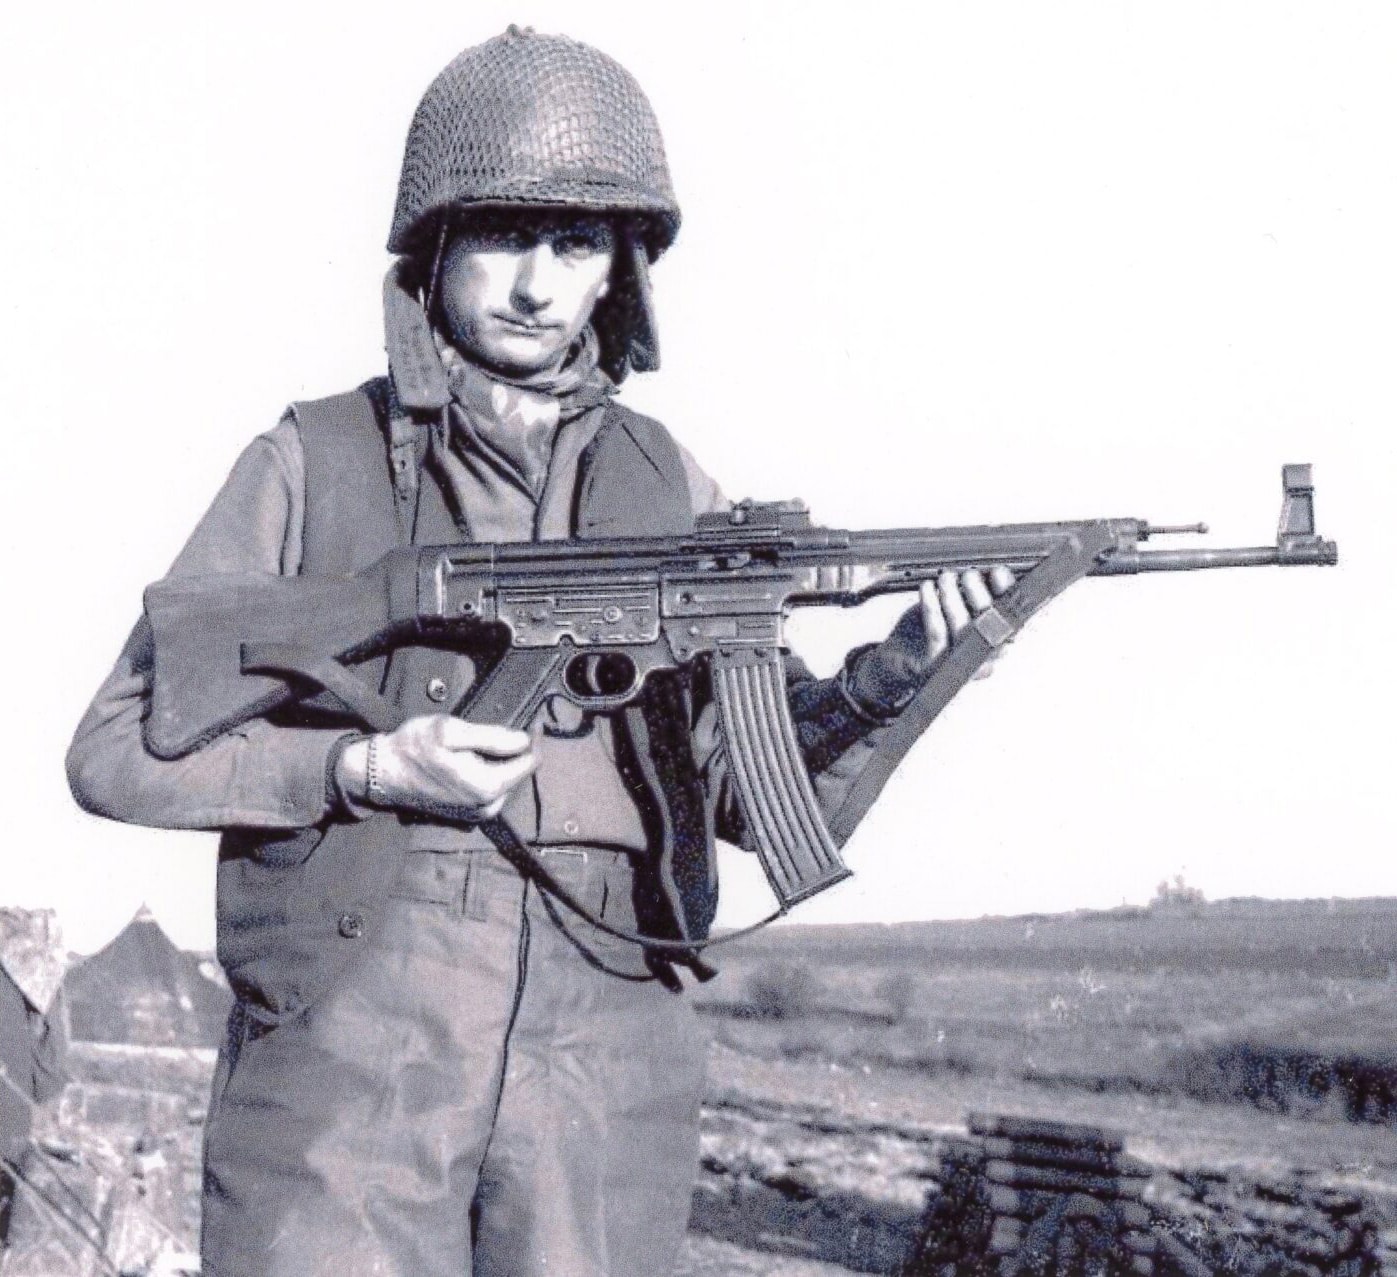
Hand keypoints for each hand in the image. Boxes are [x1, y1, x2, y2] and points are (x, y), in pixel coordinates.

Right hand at [337, 715, 537, 821]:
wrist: (382, 773)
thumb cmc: (413, 747)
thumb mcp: (451, 731)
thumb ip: (492, 737)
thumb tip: (524, 740)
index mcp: (488, 787)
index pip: (530, 762)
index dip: (534, 739)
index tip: (534, 720)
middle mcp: (488, 807)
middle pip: (519, 772)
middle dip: (516, 750)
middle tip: (502, 727)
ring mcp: (477, 814)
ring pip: (505, 781)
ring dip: (500, 762)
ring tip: (479, 743)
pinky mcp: (467, 815)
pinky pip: (490, 790)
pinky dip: (488, 772)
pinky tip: (471, 759)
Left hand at [847, 566, 1016, 714]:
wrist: (899, 658)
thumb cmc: (932, 630)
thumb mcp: (959, 608)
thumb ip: (976, 594)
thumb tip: (986, 570)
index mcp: (998, 641)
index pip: (1013, 617)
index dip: (1008, 594)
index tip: (998, 572)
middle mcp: (985, 658)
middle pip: (991, 624)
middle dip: (980, 593)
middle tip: (969, 575)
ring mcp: (960, 665)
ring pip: (963, 627)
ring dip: (954, 596)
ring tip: (946, 578)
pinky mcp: (935, 666)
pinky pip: (937, 631)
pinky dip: (932, 605)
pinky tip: (927, 589)